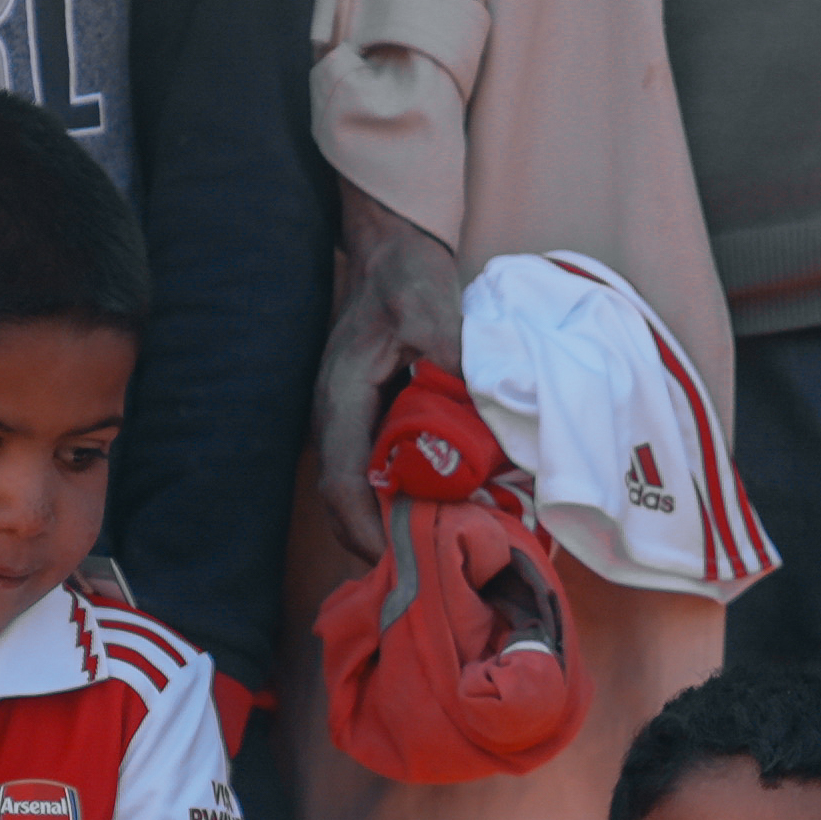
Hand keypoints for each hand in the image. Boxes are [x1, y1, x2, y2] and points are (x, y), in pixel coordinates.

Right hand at [312, 183, 464, 559]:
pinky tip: (446, 509)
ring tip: (444, 547)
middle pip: (346, 503)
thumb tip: (483, 413)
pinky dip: (406, 499)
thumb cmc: (406, 278)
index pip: (340, 483)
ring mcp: (351, 424)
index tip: (400, 557)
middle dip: (382, 541)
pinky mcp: (369, 423)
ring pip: (362, 494)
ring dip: (395, 524)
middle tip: (434, 568)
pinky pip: (379, 475)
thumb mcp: (431, 311)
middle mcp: (337, 421)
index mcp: (341, 400)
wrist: (394, 251)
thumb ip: (451, 360)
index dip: (365, 528)